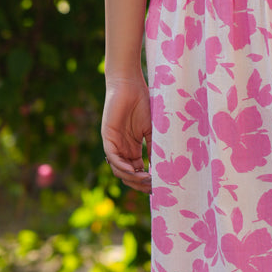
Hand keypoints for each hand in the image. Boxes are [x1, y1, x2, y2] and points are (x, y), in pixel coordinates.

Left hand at [101, 75, 151, 191]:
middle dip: (140, 183)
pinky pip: (113, 157)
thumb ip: (154, 147)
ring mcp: (114, 144)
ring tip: (147, 179)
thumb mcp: (153, 130)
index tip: (159, 186)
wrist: (130, 85)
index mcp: (132, 148)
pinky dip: (122, 167)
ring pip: (119, 170)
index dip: (146, 181)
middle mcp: (122, 149)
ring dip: (133, 178)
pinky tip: (134, 170)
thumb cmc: (143, 103)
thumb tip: (163, 168)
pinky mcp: (108, 137)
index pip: (137, 171)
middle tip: (153, 186)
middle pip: (128, 175)